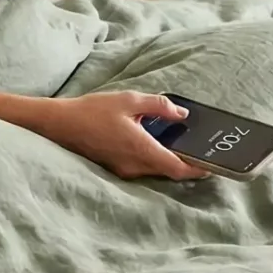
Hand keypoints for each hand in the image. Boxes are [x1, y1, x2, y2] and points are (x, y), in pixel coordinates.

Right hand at [34, 92, 210, 181]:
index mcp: (142, 149)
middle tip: (201, 152)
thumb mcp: (129, 100)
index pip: (178, 168)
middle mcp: (135, 165)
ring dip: (170, 162)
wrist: (60, 125)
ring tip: (182, 146)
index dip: (198, 170)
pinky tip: (156, 144)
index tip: (213, 166)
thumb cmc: (92, 111)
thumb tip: (181, 115)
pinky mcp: (116, 169)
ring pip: (155, 170)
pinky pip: (142, 167)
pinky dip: (154, 159)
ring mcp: (124, 170)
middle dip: (187, 165)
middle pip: (169, 171)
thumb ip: (159, 106)